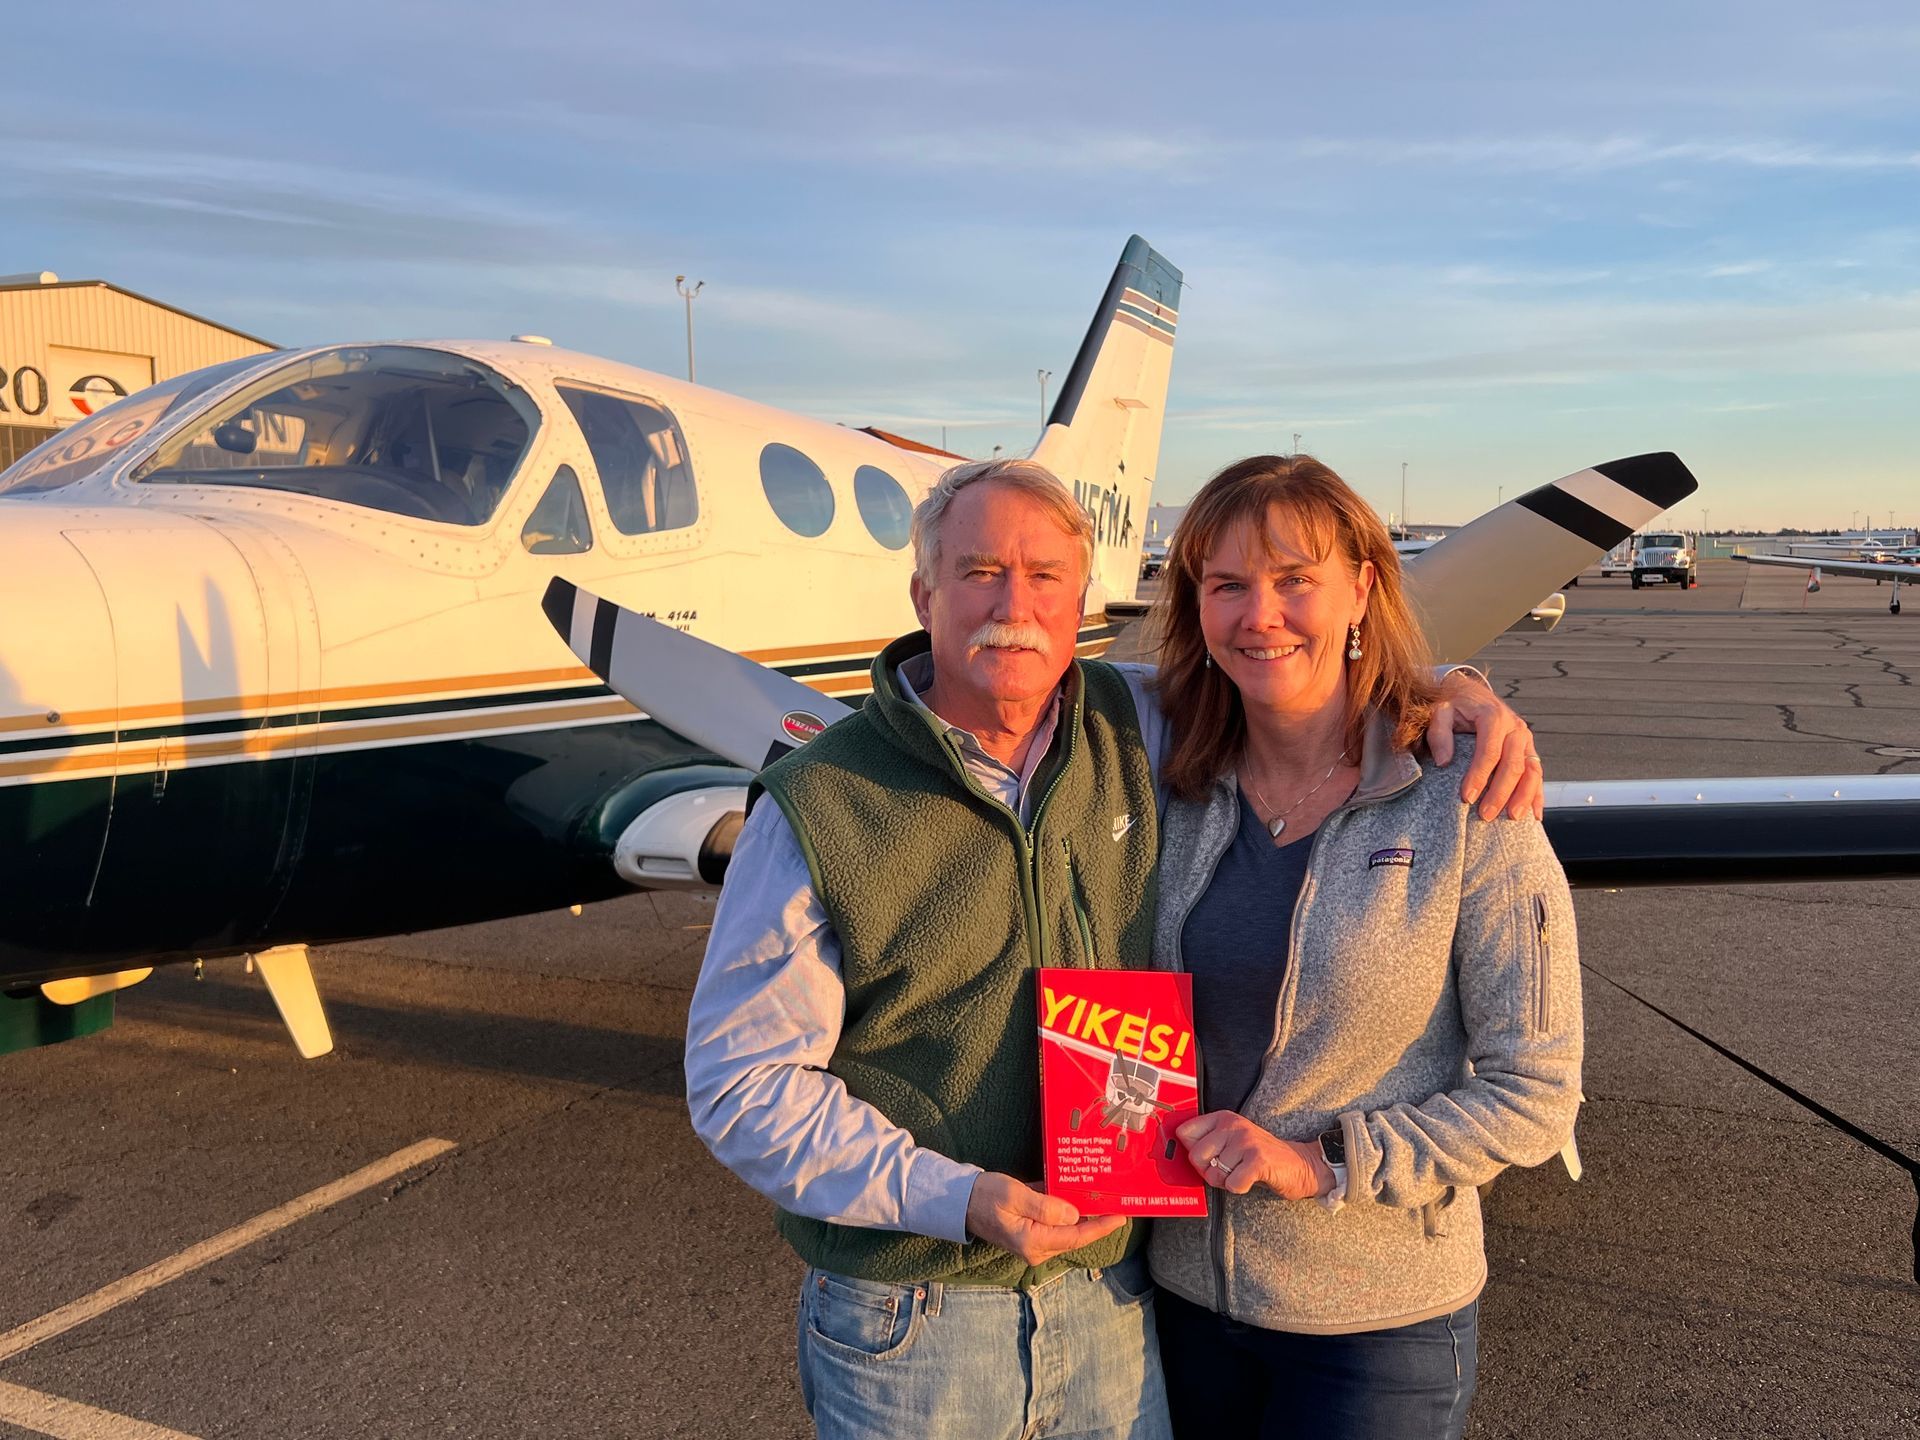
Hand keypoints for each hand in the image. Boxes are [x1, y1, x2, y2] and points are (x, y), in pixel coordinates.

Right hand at [964, 1172, 1123, 1264]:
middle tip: (1117, 1201)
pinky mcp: (1030, 1234)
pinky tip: (1079, 1197)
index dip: (1101, 1227)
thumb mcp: (1015, 1195)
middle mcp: (1037, 1248)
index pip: (1076, 1236)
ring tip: (1103, 1198)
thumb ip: (1045, 1206)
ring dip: (1083, 1214)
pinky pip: (1054, 1224)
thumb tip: (1074, 1214)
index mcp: (1034, 1241)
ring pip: (1066, 1229)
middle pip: (1074, 1234)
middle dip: (1096, 1219)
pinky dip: (1067, 1211)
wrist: (960, 1201)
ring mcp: (1033, 1243)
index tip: (1121, 1216)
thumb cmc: (986, 1196)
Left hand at [1175, 1112, 1328, 1199]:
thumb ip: (1208, 1142)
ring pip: (1214, 1173)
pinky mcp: (1258, 1160)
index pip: (1185, 1132)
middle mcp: (1233, 1126)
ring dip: (1226, 1181)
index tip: (1205, 1158)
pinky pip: (1232, 1184)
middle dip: (1208, 1171)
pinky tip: (1251, 1179)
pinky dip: (1240, 1188)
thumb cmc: (1260, 1155)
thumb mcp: (1232, 1140)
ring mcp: (1246, 1141)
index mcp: (1223, 1118)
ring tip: (1242, 1173)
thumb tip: (1175, 1153)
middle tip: (1227, 1170)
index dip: (1191, 1151)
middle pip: (1195, 1156)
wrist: (1300, 1164)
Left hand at [1427, 669, 1543, 820]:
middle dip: (1500, 792)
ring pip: (1532, 770)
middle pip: (1513, 764)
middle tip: (1486, 815)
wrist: (1473, 694)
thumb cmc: (1455, 706)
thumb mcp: (1441, 711)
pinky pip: (1537, 773)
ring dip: (1524, 796)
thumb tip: (1443, 762)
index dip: (1479, 776)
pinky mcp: (1530, 748)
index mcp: (1493, 716)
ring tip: (1513, 818)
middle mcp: (1515, 727)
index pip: (1489, 751)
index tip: (1466, 798)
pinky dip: (1537, 794)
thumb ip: (1439, 733)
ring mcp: (1526, 738)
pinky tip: (1534, 815)